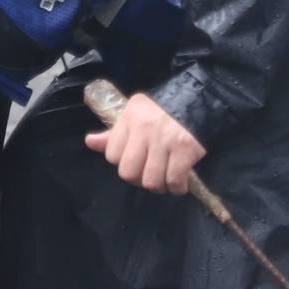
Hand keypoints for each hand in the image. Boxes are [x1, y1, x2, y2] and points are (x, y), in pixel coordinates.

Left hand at [84, 90, 206, 194]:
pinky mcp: (185, 150)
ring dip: (158, 186)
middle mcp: (144, 129)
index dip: (123, 162)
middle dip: (138, 179)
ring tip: (164, 180)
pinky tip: (178, 184)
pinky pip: (174, 180)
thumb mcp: (134, 114)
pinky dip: (176, 188)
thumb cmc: (162, 110)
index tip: (135, 159)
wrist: (198, 100)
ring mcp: (165, 140)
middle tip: (148, 174)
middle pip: (129, 173)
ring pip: (151, 180)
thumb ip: (113, 133)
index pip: (112, 155)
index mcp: (130, 118)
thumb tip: (90, 142)